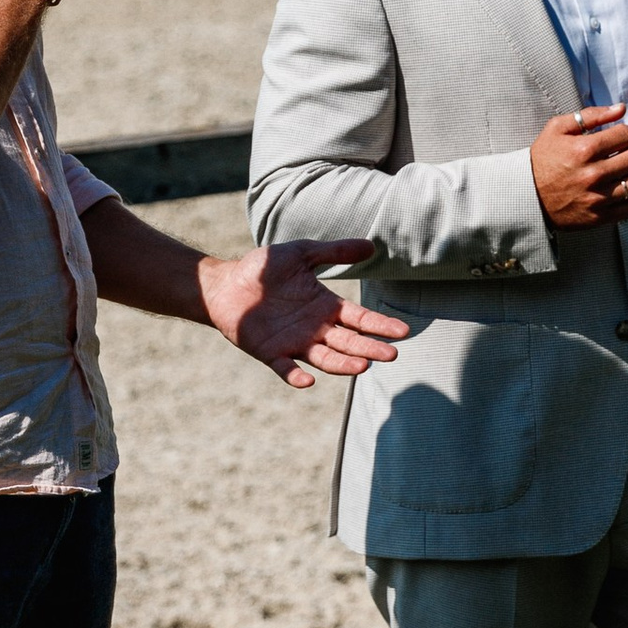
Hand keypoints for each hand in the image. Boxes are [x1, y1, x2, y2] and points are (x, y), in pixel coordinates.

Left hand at [197, 240, 410, 390]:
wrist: (225, 284)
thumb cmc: (263, 269)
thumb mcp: (301, 253)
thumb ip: (334, 252)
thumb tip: (371, 246)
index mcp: (326, 307)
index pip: (360, 319)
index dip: (380, 325)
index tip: (402, 331)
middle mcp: (315, 329)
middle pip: (349, 342)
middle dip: (370, 348)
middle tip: (391, 354)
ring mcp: (294, 343)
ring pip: (325, 358)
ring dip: (343, 364)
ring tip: (362, 366)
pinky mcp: (270, 353)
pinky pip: (285, 368)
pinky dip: (296, 376)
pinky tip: (307, 381)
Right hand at [530, 105, 627, 230]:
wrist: (525, 195)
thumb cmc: (543, 159)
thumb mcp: (558, 129)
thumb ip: (591, 116)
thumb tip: (621, 109)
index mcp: (584, 149)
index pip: (626, 134)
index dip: (623, 133)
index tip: (615, 138)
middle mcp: (593, 174)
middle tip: (621, 154)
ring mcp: (597, 198)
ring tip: (621, 173)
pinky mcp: (598, 217)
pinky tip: (616, 191)